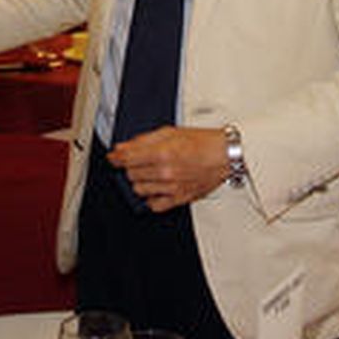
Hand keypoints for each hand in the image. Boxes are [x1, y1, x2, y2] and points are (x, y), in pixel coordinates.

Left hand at [107, 126, 228, 211]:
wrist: (224, 155)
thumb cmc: (202, 142)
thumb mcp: (171, 132)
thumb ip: (144, 140)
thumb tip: (122, 147)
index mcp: (162, 153)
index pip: (127, 159)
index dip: (116, 157)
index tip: (113, 157)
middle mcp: (165, 172)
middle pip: (131, 175)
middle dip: (132, 167)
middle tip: (140, 161)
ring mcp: (172, 188)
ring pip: (139, 190)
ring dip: (140, 182)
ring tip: (150, 173)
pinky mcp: (179, 199)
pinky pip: (154, 205)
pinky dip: (151, 198)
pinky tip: (156, 188)